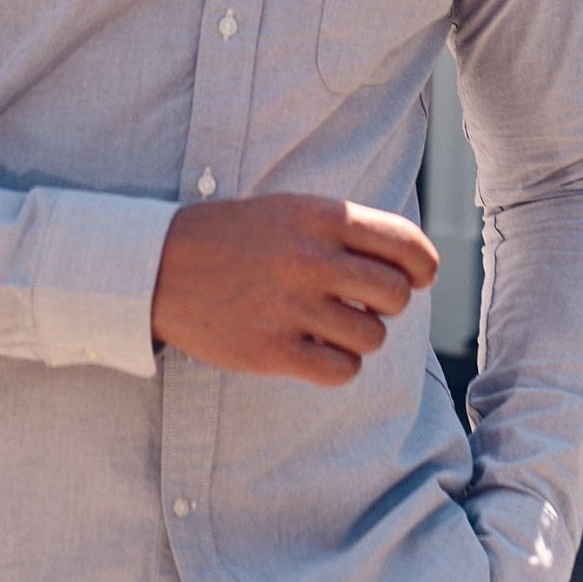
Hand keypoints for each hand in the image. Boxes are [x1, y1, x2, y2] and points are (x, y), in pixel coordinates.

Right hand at [151, 193, 437, 385]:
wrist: (159, 266)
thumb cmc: (234, 237)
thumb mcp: (289, 211)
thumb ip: (345, 230)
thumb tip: (410, 267)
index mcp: (318, 217)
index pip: (403, 243)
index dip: (424, 265)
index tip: (420, 276)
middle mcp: (310, 259)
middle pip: (395, 295)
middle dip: (388, 303)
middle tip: (361, 301)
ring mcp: (292, 307)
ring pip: (372, 337)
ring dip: (360, 335)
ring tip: (331, 324)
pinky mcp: (273, 351)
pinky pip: (341, 370)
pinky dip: (337, 365)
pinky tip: (315, 349)